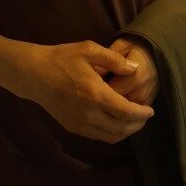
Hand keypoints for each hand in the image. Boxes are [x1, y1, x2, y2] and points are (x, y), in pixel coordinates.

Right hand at [26, 40, 155, 143]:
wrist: (34, 73)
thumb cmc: (62, 58)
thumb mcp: (88, 50)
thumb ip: (114, 59)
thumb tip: (135, 68)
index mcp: (95, 94)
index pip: (126, 112)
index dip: (141, 113)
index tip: (151, 109)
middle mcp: (89, 114)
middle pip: (121, 128)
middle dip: (137, 124)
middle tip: (145, 116)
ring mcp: (80, 123)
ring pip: (110, 136)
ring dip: (125, 131)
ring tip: (133, 121)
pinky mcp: (72, 127)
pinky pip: (98, 136)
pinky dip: (111, 133)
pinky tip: (114, 121)